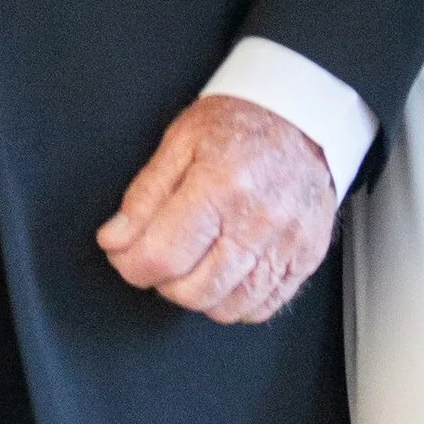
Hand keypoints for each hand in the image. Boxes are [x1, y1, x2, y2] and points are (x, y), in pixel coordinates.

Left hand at [97, 96, 337, 326]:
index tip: (126, 255)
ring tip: (194, 263)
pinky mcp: (307, 257)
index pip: (162, 257)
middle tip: (162, 255)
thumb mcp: (180, 142)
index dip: (131, 265)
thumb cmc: (241, 123)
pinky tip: (226, 274)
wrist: (301, 116)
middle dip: (163, 282)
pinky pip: (263, 306)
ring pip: (228, 307)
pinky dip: (236, 301)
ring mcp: (288, 243)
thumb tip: (116, 239)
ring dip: (199, 295)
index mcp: (221, 185)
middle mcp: (259, 220)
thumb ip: (144, 196)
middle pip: (194, 291)